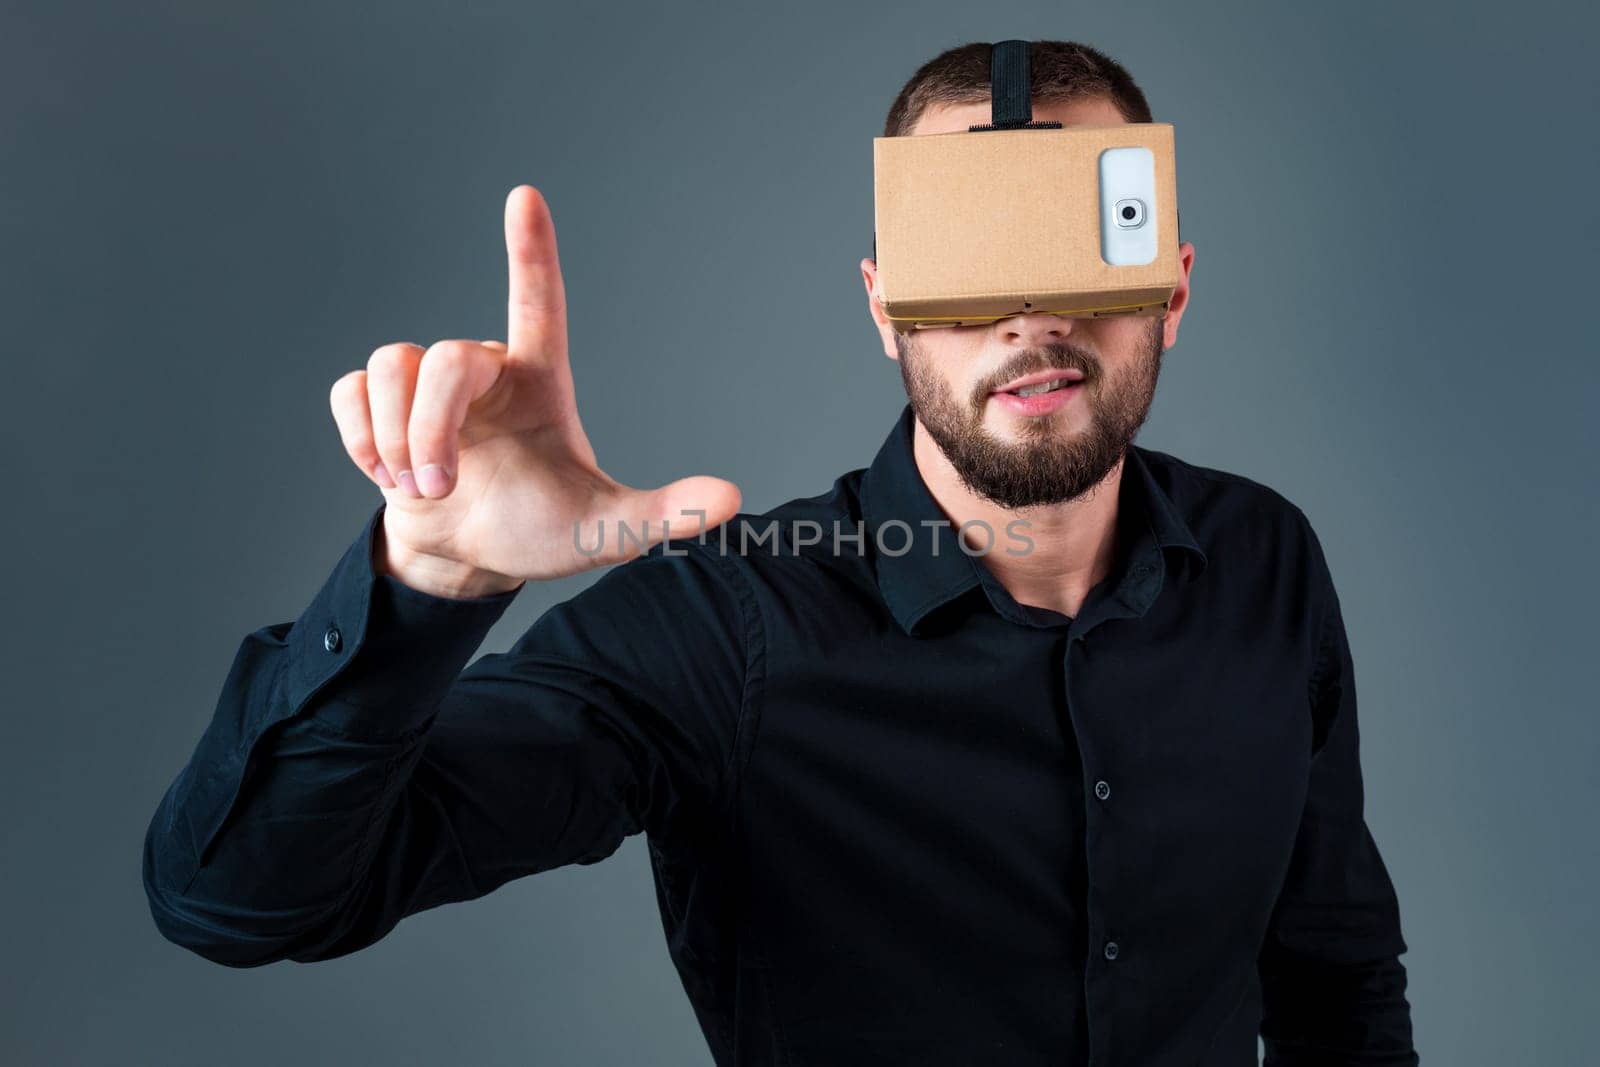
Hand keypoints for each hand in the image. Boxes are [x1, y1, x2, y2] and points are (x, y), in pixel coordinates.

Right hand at [329, 185, 740, 587]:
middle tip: (438, 486)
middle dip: (431, 428)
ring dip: (395, 436)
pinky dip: (360, 436)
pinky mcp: (378, 405)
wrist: (468, 559)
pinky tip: (384, 472)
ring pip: (391, 367)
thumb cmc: (539, 531)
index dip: (531, 250)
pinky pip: (350, 391)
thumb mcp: (606, 528)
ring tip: (419, 484)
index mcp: (540, 381)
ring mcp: (429, 387)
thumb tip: (733, 502)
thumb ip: (665, 513)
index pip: (538, 302)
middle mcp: (485, 372)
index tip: (526, 195)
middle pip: (444, 358)